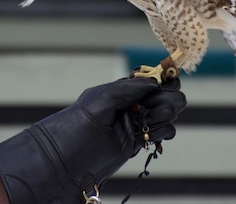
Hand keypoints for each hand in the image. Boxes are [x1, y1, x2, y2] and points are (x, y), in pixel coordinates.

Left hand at [0, 76, 185, 203]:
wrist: (65, 157)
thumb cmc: (78, 122)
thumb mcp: (104, 98)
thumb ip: (130, 89)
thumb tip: (155, 81)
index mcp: (122, 90)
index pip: (152, 79)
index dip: (164, 79)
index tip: (169, 82)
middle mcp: (131, 105)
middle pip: (163, 95)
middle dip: (167, 98)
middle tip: (161, 106)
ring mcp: (135, 124)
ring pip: (165, 114)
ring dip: (166, 114)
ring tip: (153, 120)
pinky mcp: (136, 142)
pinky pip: (161, 132)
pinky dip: (164, 131)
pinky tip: (154, 133)